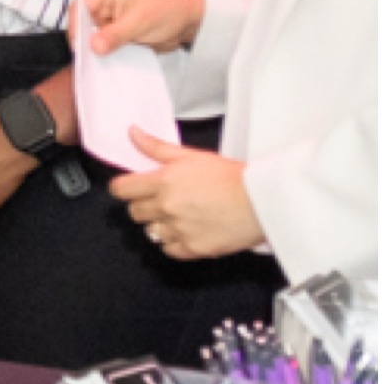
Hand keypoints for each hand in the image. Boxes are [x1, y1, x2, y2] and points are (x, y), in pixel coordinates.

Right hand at [74, 0, 205, 54]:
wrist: (191, 17)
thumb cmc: (168, 10)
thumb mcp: (141, 22)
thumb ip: (115, 34)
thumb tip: (93, 47)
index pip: (79, 7)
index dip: (77, 28)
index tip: (81, 49)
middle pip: (81, 20)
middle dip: (85, 38)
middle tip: (90, 59)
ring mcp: (106, 12)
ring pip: (89, 32)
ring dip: (95, 46)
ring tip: (99, 61)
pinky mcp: (113, 25)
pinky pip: (101, 38)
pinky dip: (104, 48)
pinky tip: (107, 58)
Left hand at [114, 151, 267, 260]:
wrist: (264, 201)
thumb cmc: (233, 178)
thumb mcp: (192, 156)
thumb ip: (157, 147)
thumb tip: (133, 134)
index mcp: (163, 182)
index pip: (120, 189)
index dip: (124, 188)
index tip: (131, 189)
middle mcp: (167, 206)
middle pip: (135, 212)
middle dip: (145, 206)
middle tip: (164, 201)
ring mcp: (179, 229)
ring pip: (150, 232)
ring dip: (161, 225)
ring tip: (182, 216)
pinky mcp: (193, 248)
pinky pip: (168, 250)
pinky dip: (175, 243)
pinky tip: (188, 231)